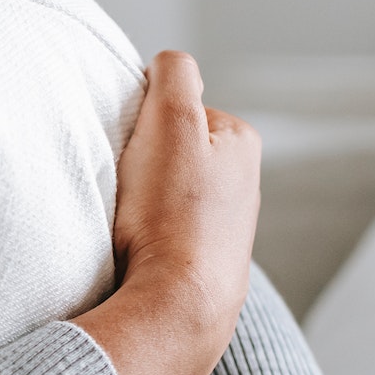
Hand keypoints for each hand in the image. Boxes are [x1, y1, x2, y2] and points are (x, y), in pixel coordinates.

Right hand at [69, 50, 260, 374]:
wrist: (176, 310)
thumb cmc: (171, 218)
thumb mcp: (170, 121)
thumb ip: (173, 74)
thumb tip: (169, 64)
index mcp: (241, 142)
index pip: (175, 110)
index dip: (142, 126)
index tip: (133, 155)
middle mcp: (245, 184)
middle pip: (171, 154)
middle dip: (142, 168)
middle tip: (129, 192)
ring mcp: (227, 231)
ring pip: (166, 198)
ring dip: (142, 207)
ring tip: (133, 227)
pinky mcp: (206, 269)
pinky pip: (165, 239)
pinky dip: (148, 242)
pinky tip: (140, 256)